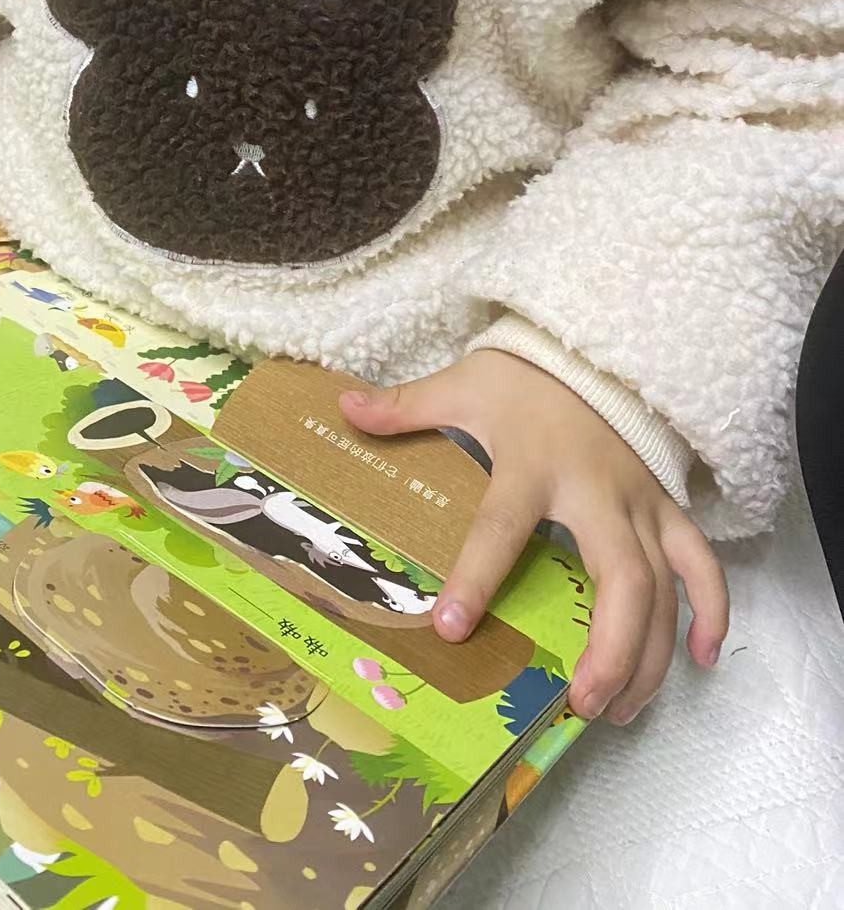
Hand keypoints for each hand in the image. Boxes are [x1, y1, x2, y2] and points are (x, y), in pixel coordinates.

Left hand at [342, 349, 728, 724]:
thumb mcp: (461, 385)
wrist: (589, 346)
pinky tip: (703, 659)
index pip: (502, 527)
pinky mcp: (669, 507)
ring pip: (665, 588)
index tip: (451, 628)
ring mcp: (641, 505)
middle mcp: (597, 493)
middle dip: (611, 648)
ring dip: (650, 653)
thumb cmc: (523, 378)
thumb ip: (406, 406)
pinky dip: (712, 611)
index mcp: (535, 466)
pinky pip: (704, 565)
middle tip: (581, 704)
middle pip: (621, 579)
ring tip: (619, 709)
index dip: (477, 577)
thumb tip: (343, 409)